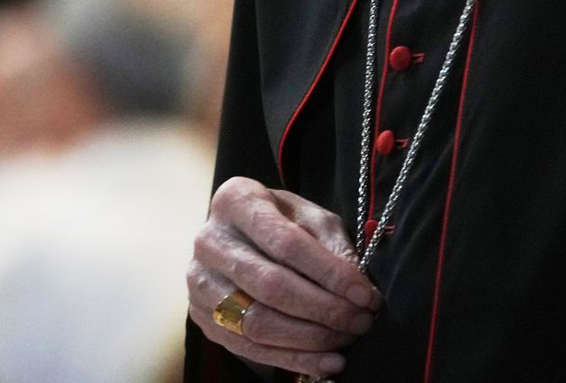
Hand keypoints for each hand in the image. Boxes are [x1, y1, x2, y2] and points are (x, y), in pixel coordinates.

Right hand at [188, 177, 381, 376]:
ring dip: (310, 338)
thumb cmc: (280, 219)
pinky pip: (249, 348)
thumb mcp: (309, 215)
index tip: (364, 293)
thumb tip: (356, 286)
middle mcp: (210, 241)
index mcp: (237, 200)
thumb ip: (332, 244)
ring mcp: (201, 282)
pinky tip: (325, 363)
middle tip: (361, 321)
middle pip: (272, 286)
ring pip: (258, 322)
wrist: (236, 232)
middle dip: (324, 309)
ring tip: (346, 341)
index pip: (287, 243)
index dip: (329, 272)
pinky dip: (292, 360)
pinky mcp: (201, 318)